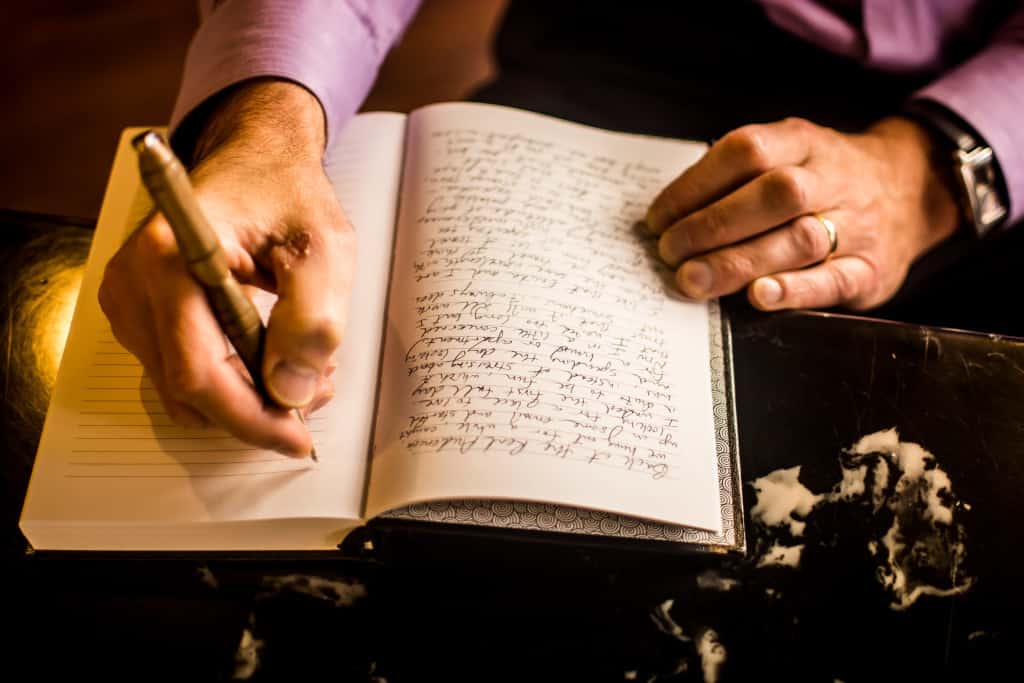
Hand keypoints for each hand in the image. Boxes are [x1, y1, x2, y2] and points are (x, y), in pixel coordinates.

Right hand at [99, 81, 354, 455]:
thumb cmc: (287, 192)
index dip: (249, 416)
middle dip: (256, 408)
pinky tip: (268, 357)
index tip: (297, 437)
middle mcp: (134, 279)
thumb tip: (291, 391)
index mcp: (171, 255)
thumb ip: (313, 318)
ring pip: (182, 386)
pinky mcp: (139, 309)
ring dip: (244, 396)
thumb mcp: (325, 247)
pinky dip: (227, 378)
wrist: (255, 159)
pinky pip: (179, 368)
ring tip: (300, 368)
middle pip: (187, 387)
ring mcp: (128, 297)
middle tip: (315, 392)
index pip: (197, 369)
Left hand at [646, 116, 960, 310]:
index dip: (696, 185)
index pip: (746, 151)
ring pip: (799, 238)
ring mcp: (856, 224)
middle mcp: (832, 178)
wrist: (913, 187)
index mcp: (802, 141)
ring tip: (694, 280)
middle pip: (774, 194)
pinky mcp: (870, 269)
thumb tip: (667, 217)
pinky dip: (795, 290)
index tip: (657, 218)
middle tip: (670, 253)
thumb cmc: (822, 178)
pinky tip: (760, 297)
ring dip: (739, 262)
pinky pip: (834, 278)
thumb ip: (736, 177)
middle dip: (713, 225)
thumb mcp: (787, 152)